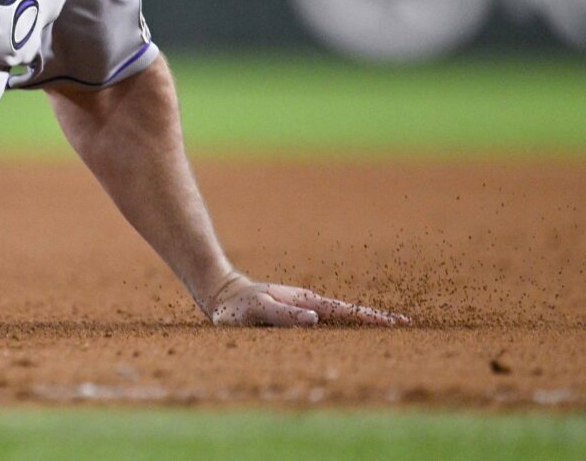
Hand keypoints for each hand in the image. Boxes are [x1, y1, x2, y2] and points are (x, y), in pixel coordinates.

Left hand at [204, 272, 408, 326]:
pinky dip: (346, 326)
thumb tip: (316, 319)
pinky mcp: (299, 317)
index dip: (369, 317)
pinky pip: (328, 323)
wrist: (223, 296)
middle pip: (349, 313)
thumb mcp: (258, 310)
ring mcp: (306, 310)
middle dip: (376, 319)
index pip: (345, 311)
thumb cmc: (237, 307)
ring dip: (364, 323)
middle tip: (407, 325)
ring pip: (341, 318)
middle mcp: (310, 305)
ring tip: (390, 329)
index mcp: (305, 302)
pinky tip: (357, 335)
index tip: (395, 322)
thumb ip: (283, 314)